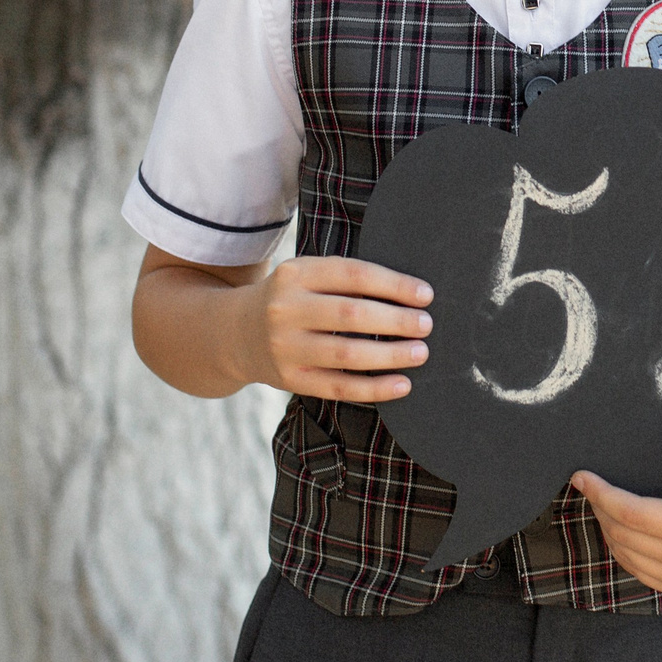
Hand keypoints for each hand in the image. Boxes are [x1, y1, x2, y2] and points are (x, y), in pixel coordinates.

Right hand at [242, 255, 433, 401]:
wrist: (235, 332)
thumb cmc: (291, 299)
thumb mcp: (307, 275)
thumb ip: (347, 278)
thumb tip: (411, 293)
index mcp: (296, 273)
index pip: (353, 275)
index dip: (394, 285)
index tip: (425, 295)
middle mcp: (286, 309)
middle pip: (351, 315)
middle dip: (396, 321)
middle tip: (426, 325)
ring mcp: (285, 347)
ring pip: (347, 354)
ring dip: (390, 355)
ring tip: (420, 352)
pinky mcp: (290, 380)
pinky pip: (339, 387)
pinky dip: (375, 388)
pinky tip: (402, 384)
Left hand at [569, 447, 661, 600]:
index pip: (633, 514)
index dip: (602, 494)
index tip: (581, 475)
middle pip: (623, 535)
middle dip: (599, 506)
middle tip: (587, 481)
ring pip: (625, 555)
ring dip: (607, 526)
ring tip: (599, 497)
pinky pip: (637, 570)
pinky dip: (621, 546)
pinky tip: (618, 523)